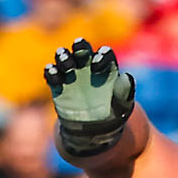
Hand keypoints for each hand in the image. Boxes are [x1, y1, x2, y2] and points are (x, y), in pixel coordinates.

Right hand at [44, 37, 135, 156]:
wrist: (94, 132)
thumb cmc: (113, 116)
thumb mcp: (122, 107)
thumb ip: (125, 92)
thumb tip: (127, 76)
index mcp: (106, 68)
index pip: (104, 53)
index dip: (101, 55)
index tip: (96, 67)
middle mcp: (88, 66)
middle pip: (82, 47)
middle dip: (79, 45)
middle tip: (79, 50)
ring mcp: (72, 74)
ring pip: (64, 56)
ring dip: (63, 56)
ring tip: (67, 66)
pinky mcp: (58, 84)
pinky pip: (52, 73)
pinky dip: (51, 71)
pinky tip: (54, 75)